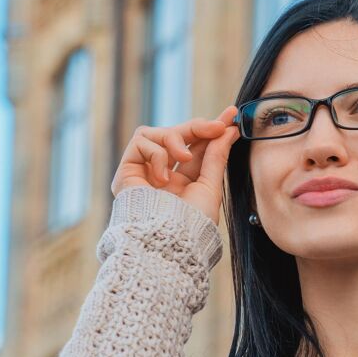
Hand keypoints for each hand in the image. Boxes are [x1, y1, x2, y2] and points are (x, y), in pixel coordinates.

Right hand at [110, 105, 240, 225]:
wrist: (169, 240)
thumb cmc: (191, 223)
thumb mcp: (210, 186)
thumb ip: (217, 156)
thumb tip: (229, 129)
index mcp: (182, 182)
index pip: (195, 147)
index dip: (210, 130)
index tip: (230, 116)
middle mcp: (162, 175)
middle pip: (176, 135)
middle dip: (197, 128)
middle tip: (216, 127)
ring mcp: (144, 173)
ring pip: (156, 133)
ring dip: (174, 140)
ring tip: (183, 158)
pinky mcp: (127, 172)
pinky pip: (140, 142)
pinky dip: (155, 153)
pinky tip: (162, 177)